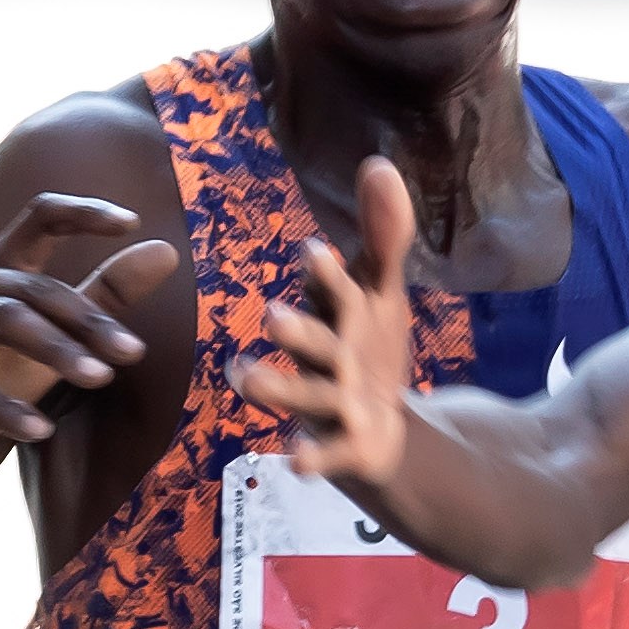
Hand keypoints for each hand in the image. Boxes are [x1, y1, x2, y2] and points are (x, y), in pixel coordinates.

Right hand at [0, 196, 181, 466]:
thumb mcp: (58, 340)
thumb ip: (105, 296)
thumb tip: (166, 250)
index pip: (37, 219)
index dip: (80, 213)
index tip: (130, 222)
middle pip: (31, 284)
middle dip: (86, 319)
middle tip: (132, 353)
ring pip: (1, 320)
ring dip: (55, 351)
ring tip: (99, 380)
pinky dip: (4, 408)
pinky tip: (40, 431)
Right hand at [237, 156, 421, 484]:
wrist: (379, 430)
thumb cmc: (368, 349)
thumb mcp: (381, 292)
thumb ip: (383, 236)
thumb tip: (379, 164)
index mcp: (334, 316)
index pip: (332, 290)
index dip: (325, 275)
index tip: (315, 252)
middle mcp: (323, 357)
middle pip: (310, 343)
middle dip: (296, 332)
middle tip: (273, 317)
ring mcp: (330, 403)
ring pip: (304, 395)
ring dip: (279, 388)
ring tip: (245, 379)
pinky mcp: (343, 447)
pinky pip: (327, 454)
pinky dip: (314, 458)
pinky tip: (297, 463)